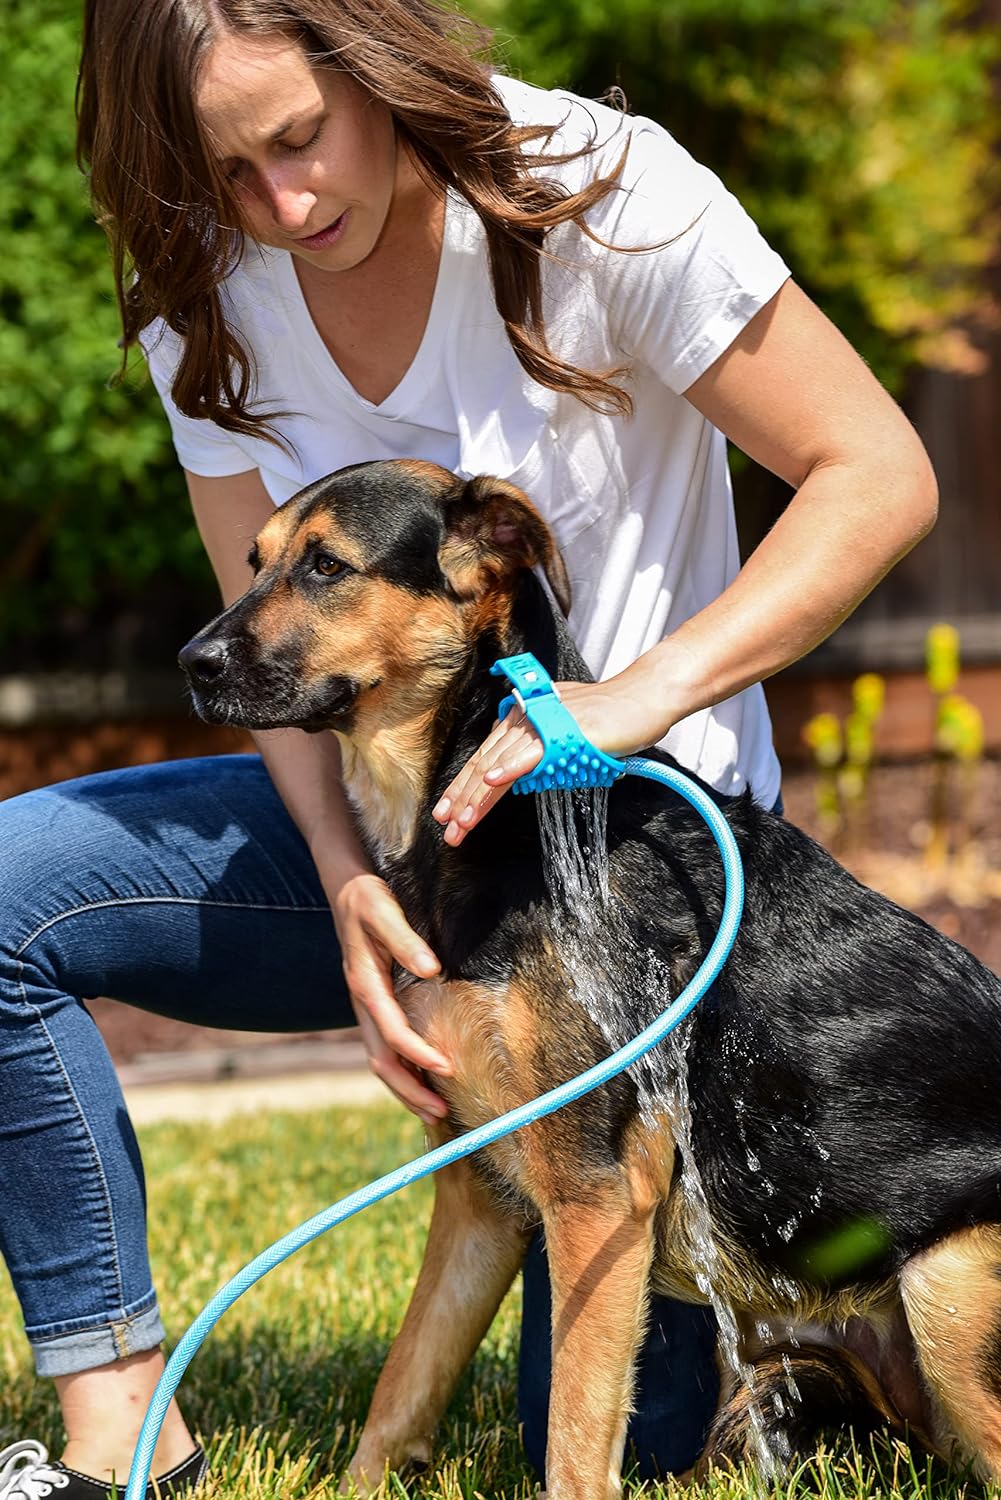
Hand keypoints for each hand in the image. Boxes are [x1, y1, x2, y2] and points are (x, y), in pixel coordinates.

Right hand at [329, 869, 451, 1125]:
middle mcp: (362, 1001)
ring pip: (380, 1058)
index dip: (418, 1054)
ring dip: (405, 1086)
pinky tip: (423, 1076)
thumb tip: (431, 970)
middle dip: (409, 1091)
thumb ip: (406, 940)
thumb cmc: (366, 897)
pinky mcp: (373, 1002)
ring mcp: (366, 1005)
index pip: (391, 1032)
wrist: (345, 887)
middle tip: (441, 1114)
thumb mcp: (384, 911)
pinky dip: (403, 1067)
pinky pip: (385, 1044)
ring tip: (434, 1109)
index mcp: (364, 984)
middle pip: (380, 1060)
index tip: (447, 1069)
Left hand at [432, 677, 665, 846]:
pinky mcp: (561, 732)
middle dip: (462, 800)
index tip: (448, 816)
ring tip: (462, 824)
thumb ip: (538, 748)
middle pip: (484, 766)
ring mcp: (540, 725)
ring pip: (500, 765)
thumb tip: (519, 771)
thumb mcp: (562, 732)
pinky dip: (509, 769)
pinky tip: (492, 783)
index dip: (462, 789)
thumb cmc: (608, 717)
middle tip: (448, 830)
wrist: (641, 699)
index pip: (484, 760)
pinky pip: (529, 753)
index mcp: (519, 720)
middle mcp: (522, 720)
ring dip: (478, 797)